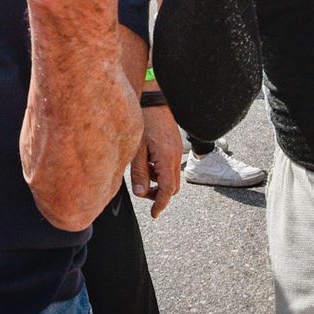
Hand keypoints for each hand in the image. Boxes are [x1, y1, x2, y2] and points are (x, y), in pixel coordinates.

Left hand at [130, 101, 181, 217]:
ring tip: (143, 170)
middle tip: (143, 192)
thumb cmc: (144, 121)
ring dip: (158, 181)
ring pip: (171, 176)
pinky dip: (160, 170)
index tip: (154, 214)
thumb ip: (139, 173)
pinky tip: (147, 160)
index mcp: (166, 159)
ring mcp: (177, 150)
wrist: (154, 99)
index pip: (167, 191)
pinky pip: (170, 165)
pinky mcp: (175, 145)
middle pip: (172, 187)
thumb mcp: (137, 150)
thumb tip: (141, 194)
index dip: (160, 204)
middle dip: (159, 194)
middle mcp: (175, 157)